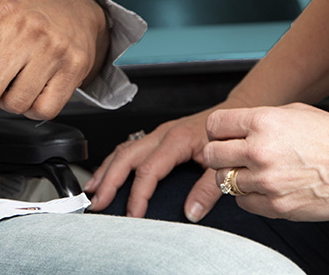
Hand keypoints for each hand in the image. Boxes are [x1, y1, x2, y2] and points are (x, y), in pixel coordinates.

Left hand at [0, 0, 107, 119]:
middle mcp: (29, 30)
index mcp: (4, 12)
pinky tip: (31, 93)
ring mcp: (53, 51)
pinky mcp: (72, 69)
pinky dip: (31, 109)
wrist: (76, 9)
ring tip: (10, 88)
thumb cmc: (28, 8)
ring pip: (15, 102)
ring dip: (6, 104)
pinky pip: (43, 108)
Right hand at [85, 109, 222, 221]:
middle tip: (98, 202)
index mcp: (176, 140)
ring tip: (94, 190)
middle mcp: (162, 134)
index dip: (138, 194)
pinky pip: (129, 147)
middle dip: (109, 181)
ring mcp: (157, 134)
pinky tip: (108, 173)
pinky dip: (114, 162)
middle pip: (126, 156)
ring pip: (123, 150)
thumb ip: (208, 189)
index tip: (133, 214)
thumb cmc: (228, 136)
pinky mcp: (157, 136)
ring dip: (106, 170)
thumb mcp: (222, 164)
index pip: (149, 170)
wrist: (234, 115)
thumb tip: (191, 213)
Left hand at [204, 103, 328, 220]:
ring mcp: (267, 181)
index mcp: (263, 122)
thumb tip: (234, 128)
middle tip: (232, 156)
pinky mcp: (276, 206)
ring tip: (254, 171)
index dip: (217, 130)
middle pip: (211, 155)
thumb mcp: (294, 112)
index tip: (224, 135)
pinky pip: (243, 203)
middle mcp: (260, 151)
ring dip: (234, 177)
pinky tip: (266, 187)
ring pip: (224, 182)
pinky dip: (249, 196)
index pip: (215, 125)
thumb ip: (259, 119)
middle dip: (218, 154)